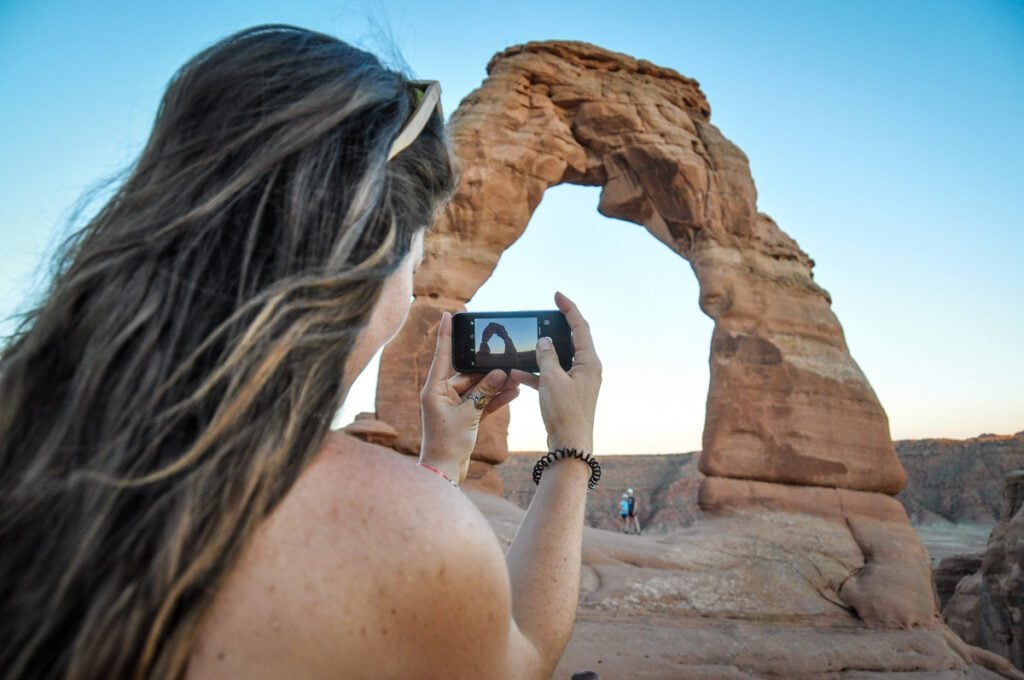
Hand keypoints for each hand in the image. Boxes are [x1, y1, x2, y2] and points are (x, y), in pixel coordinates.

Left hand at [420, 311, 521, 483]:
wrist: (445, 471)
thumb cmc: (447, 443)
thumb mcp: (468, 415)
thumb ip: (484, 392)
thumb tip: (500, 373)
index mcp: (434, 388)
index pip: (443, 355)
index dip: (447, 334)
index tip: (449, 313)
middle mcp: (442, 393)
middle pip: (467, 373)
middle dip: (488, 367)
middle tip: (505, 355)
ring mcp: (453, 405)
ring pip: (478, 387)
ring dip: (496, 383)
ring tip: (516, 375)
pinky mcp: (464, 416)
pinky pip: (481, 401)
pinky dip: (495, 398)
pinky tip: (513, 391)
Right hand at [511, 292, 600, 452]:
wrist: (569, 446)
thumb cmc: (565, 413)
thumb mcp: (552, 379)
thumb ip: (546, 355)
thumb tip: (544, 340)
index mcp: (590, 362)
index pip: (580, 326)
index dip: (569, 308)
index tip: (557, 295)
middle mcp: (587, 370)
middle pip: (571, 340)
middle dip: (554, 329)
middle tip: (541, 317)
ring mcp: (578, 382)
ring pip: (558, 360)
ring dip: (540, 354)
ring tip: (524, 345)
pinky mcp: (567, 394)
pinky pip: (551, 377)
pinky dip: (536, 374)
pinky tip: (516, 373)